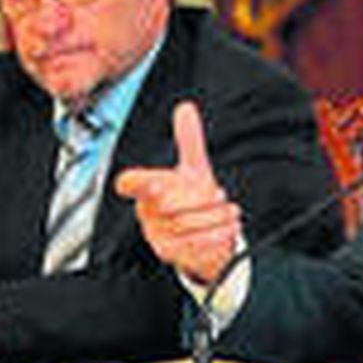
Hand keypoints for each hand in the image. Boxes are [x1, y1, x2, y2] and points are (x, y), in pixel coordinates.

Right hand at [116, 101, 242, 285]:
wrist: (206, 235)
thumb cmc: (193, 199)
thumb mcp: (194, 169)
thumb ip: (188, 140)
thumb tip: (185, 107)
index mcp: (149, 190)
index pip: (131, 184)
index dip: (136, 183)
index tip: (151, 184)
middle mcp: (149, 214)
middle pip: (173, 207)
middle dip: (204, 200)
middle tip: (220, 196)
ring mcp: (159, 236)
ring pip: (188, 226)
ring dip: (217, 218)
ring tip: (230, 213)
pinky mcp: (174, 256)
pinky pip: (196, 244)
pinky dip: (218, 235)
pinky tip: (228, 229)